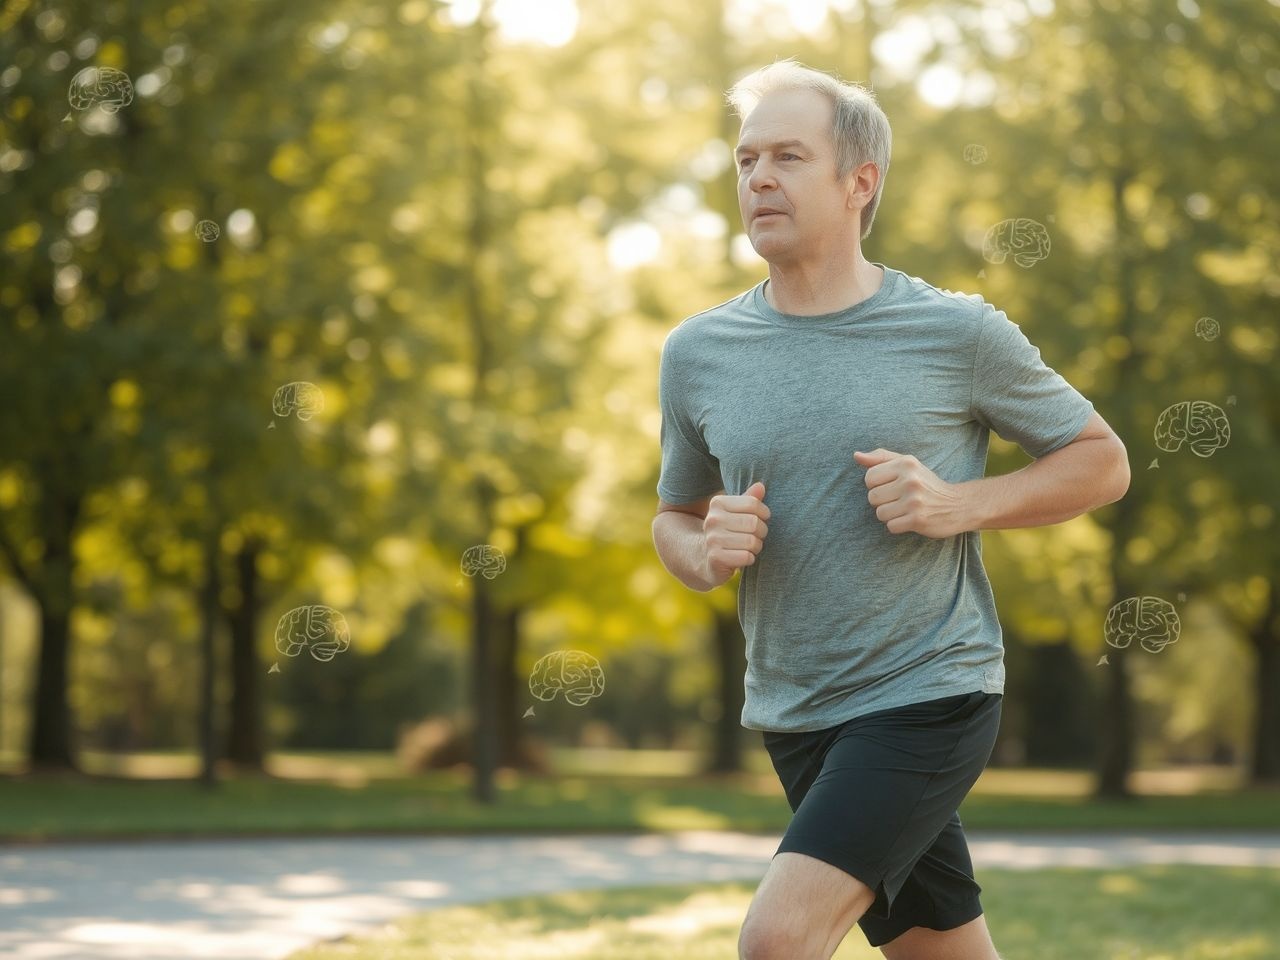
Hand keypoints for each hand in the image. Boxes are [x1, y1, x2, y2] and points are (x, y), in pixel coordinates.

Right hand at [702, 481, 770, 585]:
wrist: (708, 557)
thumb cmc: (729, 531)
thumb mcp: (737, 513)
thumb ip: (749, 499)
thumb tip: (761, 486)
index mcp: (717, 503)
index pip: (753, 503)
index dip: (764, 513)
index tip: (761, 519)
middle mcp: (712, 519)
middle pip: (754, 523)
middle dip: (761, 532)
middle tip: (756, 536)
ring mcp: (712, 539)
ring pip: (752, 541)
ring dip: (756, 547)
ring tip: (749, 547)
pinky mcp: (716, 558)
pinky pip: (746, 557)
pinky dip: (750, 559)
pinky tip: (743, 557)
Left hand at [853, 449, 967, 538]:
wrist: (959, 505)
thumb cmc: (927, 484)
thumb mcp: (908, 464)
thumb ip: (881, 458)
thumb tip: (856, 456)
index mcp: (906, 464)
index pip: (869, 477)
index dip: (876, 485)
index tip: (891, 487)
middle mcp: (910, 480)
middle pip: (872, 497)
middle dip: (882, 502)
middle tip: (899, 500)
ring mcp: (914, 500)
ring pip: (880, 513)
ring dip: (890, 515)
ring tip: (905, 510)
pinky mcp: (917, 519)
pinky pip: (891, 526)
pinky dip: (898, 525)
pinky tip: (910, 519)